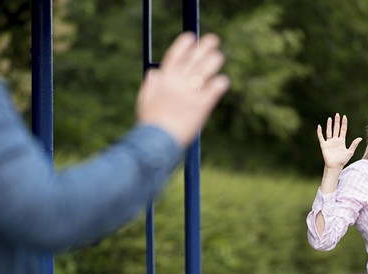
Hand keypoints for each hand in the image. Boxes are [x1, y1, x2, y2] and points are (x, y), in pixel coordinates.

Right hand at [137, 32, 229, 146]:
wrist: (158, 142)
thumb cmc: (150, 124)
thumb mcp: (144, 102)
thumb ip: (150, 86)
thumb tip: (154, 73)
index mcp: (163, 81)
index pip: (175, 56)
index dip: (183, 45)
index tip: (191, 38)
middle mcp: (178, 83)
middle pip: (194, 59)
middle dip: (204, 47)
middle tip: (213, 40)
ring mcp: (191, 93)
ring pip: (206, 70)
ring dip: (213, 61)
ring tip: (219, 56)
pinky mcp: (202, 105)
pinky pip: (214, 89)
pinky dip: (220, 84)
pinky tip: (223, 81)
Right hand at [316, 113, 361, 169]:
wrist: (335, 166)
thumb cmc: (342, 160)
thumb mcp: (350, 152)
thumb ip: (354, 144)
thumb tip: (360, 138)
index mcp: (341, 141)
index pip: (343, 130)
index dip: (344, 123)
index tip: (344, 116)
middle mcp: (335, 140)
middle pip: (336, 129)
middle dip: (337, 122)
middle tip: (337, 114)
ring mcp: (329, 142)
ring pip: (329, 131)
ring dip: (329, 125)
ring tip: (330, 118)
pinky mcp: (324, 145)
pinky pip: (321, 137)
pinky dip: (319, 132)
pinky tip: (319, 126)